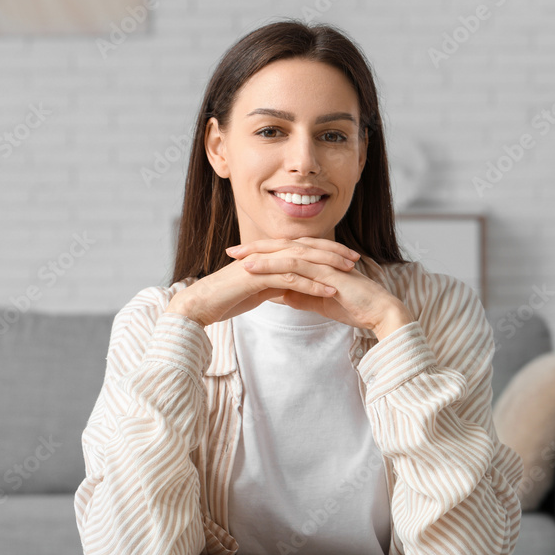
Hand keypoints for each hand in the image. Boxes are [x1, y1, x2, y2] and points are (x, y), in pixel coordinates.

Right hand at [166, 237, 356, 326]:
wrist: (199, 306)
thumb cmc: (224, 300)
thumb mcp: (255, 291)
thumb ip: (272, 285)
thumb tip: (288, 289)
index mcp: (266, 256)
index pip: (300, 249)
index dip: (323, 251)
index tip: (344, 257)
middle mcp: (266, 255)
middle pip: (305, 249)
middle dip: (332, 253)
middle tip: (355, 258)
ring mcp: (261, 264)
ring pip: (301, 260)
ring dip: (327, 265)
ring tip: (349, 272)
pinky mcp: (257, 278)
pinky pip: (290, 279)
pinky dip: (312, 284)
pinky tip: (329, 290)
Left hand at [226, 237, 412, 337]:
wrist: (378, 312)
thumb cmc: (354, 306)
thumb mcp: (319, 301)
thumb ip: (301, 295)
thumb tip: (281, 295)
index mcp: (316, 261)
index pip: (285, 253)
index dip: (262, 254)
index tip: (240, 258)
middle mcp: (317, 256)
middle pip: (281, 247)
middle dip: (254, 248)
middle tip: (230, 250)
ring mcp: (321, 261)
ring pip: (283, 253)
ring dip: (258, 254)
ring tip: (235, 257)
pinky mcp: (324, 271)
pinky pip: (292, 265)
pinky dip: (270, 265)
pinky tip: (252, 268)